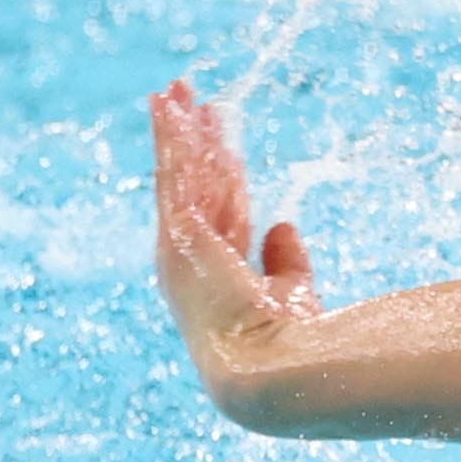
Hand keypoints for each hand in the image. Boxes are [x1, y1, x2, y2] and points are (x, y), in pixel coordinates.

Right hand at [150, 79, 321, 413]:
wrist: (274, 371)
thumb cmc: (293, 347)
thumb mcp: (292, 296)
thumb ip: (286, 263)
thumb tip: (283, 227)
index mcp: (221, 275)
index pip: (225, 209)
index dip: (225, 169)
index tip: (224, 137)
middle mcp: (195, 260)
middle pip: (198, 184)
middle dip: (194, 140)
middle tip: (187, 99)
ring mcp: (182, 247)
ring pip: (182, 173)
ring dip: (178, 130)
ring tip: (174, 90)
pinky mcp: (180, 234)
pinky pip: (175, 171)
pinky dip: (170, 136)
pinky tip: (168, 104)